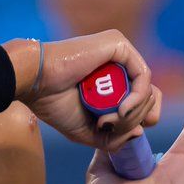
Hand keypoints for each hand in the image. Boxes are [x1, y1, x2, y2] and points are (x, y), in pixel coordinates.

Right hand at [10, 31, 161, 149]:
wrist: (34, 82)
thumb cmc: (52, 103)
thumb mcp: (86, 131)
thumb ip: (113, 137)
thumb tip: (140, 132)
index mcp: (112, 80)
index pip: (144, 100)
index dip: (139, 119)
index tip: (122, 131)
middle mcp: (119, 64)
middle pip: (148, 98)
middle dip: (132, 120)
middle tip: (106, 125)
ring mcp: (120, 52)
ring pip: (148, 90)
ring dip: (132, 113)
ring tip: (107, 120)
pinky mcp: (119, 45)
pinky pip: (143, 76)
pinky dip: (137, 98)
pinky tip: (121, 110)